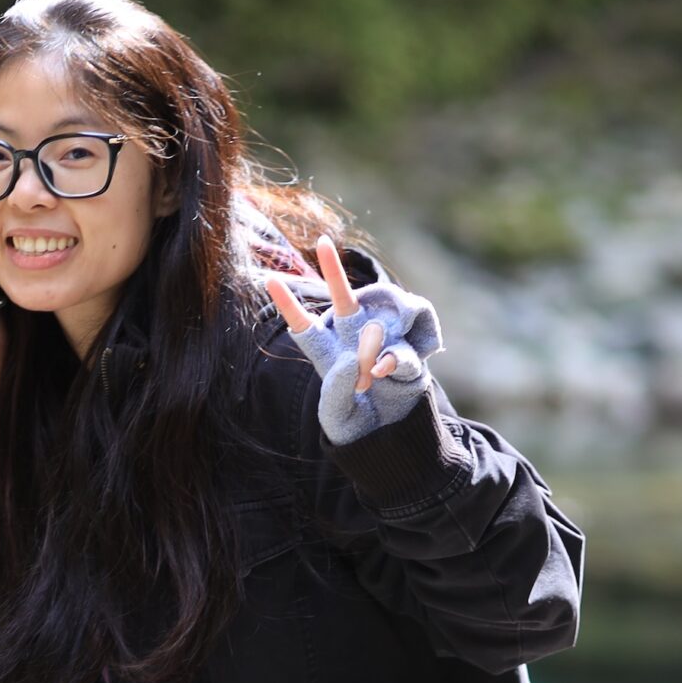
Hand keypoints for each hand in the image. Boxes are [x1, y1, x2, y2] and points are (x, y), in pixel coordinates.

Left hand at [267, 236, 442, 442]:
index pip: (305, 326)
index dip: (289, 304)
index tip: (271, 280)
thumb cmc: (355, 425)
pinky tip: (382, 371)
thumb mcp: (335, 416)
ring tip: (370, 373)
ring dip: (373, 344)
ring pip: (379, 322)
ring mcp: (385, 344)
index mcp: (329, 354)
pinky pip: (402, 348)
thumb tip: (355, 361)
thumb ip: (337, 390)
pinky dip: (394, 359)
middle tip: (323, 242)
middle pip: (344, 300)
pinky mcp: (410, 356)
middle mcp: (356, 341)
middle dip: (333, 271)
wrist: (390, 440)